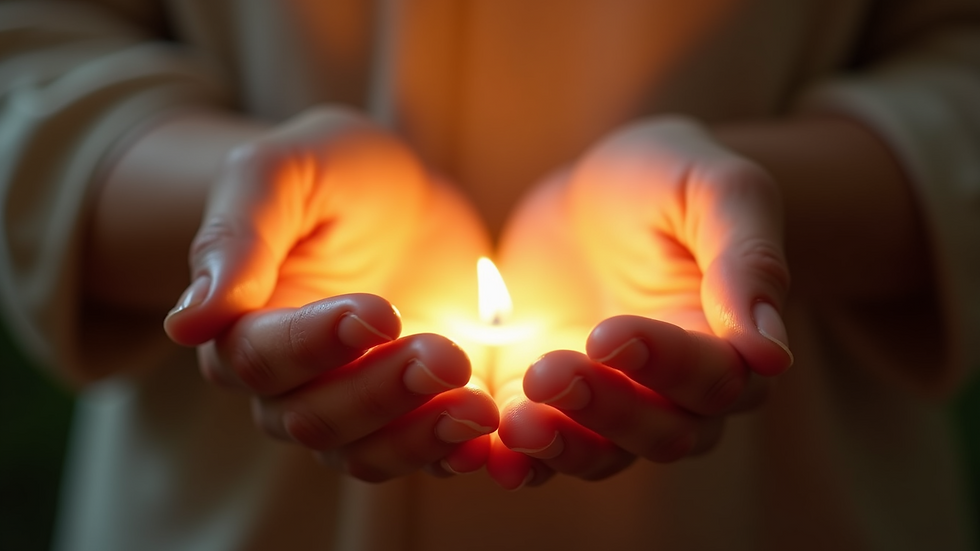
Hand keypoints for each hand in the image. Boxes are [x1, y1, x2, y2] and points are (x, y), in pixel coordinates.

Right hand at [163, 107, 497, 480]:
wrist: (402, 194)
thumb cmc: (333, 171)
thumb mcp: (281, 173)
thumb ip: (237, 237)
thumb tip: (185, 322)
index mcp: (243, 325)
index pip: (261, 357)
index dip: (317, 344)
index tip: (379, 311)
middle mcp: (289, 382)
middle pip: (314, 418)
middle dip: (380, 393)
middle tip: (444, 356)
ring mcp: (354, 403)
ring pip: (365, 453)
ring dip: (419, 438)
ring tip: (478, 409)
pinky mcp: (413, 410)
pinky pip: (423, 454)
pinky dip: (455, 454)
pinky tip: (493, 437)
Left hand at [487, 116, 791, 487]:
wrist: (591, 192)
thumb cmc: (667, 178)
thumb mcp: (717, 191)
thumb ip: (747, 261)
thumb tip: (771, 352)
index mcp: (729, 344)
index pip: (713, 378)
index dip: (664, 364)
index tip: (610, 332)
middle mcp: (676, 392)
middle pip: (659, 432)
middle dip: (605, 409)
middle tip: (551, 372)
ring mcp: (608, 404)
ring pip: (598, 454)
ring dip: (558, 447)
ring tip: (514, 423)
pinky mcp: (547, 404)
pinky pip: (536, 448)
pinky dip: (511, 456)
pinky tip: (478, 449)